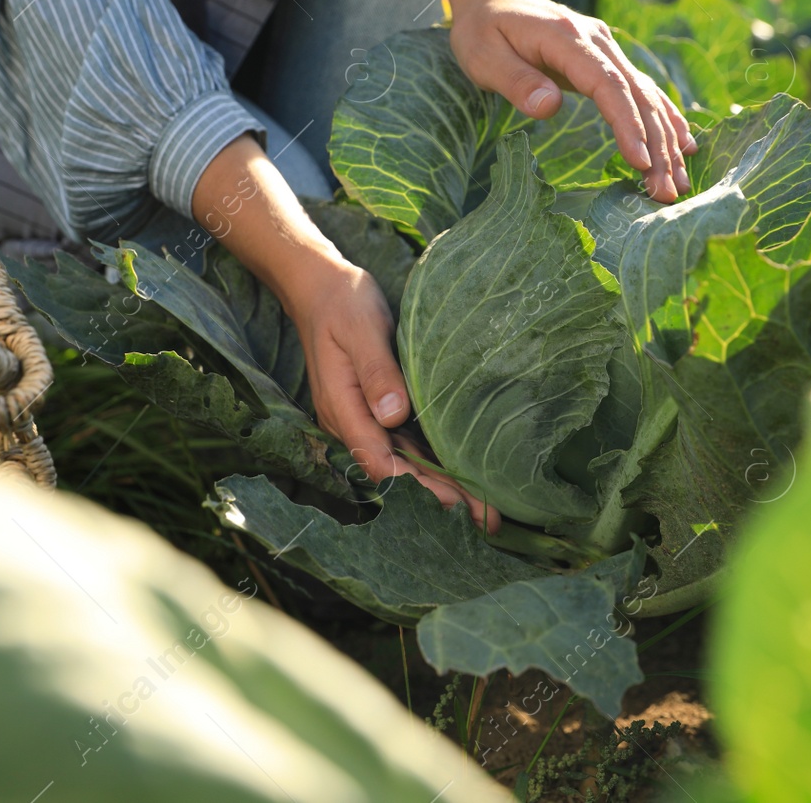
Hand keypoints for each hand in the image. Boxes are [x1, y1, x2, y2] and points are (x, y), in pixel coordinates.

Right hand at [284, 257, 500, 530]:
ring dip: (443, 487)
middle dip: (441, 499)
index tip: (454, 504)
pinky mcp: (379, 410)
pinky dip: (437, 463)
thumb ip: (377, 372)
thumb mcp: (361, 330)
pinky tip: (467, 477)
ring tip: (487, 510)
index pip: (380, 461)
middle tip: (488, 522)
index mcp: (342, 409)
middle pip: (398, 472)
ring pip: (407, 463)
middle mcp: (353, 423)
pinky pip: (409, 445)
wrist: (322, 288)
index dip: (418, 486)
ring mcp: (366, 419)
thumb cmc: (343, 304)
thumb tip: (393, 415)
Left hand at [449, 0, 695, 201]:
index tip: (641, 162)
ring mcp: (607, 48)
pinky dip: (665, 119)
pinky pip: (642, 91)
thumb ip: (516, 81)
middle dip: (657, 145)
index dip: (628, 124)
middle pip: (637, 94)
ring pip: (647, 95)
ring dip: (667, 140)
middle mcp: (597, 40)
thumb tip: (549, 107)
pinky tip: (684, 146)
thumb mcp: (482, 55)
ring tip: (680, 183)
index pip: (608, 84)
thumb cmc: (482, 29)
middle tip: (667, 191)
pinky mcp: (608, 58)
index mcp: (567, 38)